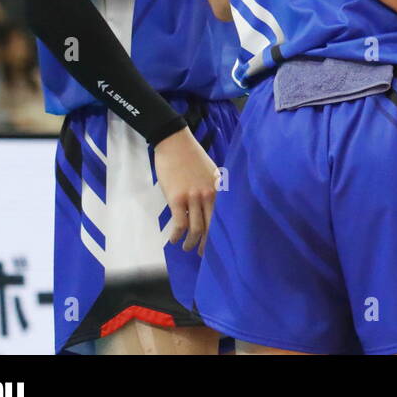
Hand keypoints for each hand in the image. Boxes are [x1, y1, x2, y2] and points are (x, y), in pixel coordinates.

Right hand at [154, 127, 219, 253]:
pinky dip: (176, 235)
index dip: (220, 234)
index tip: (219, 245)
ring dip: (191, 243)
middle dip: (207, 244)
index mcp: (219, 189)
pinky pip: (179, 223)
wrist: (175, 143)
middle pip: (211, 227)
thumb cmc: (191, 156)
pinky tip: (174, 240)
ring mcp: (193, 197)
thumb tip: (212, 205)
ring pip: (195, 229)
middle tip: (203, 254)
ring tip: (187, 248)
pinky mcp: (177, 198)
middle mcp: (209, 195)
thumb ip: (213, 188)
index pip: (222, 217)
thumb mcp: (210, 172)